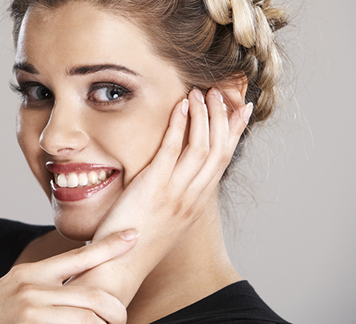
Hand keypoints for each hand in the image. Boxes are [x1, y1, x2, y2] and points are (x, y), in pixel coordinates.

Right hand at [0, 231, 138, 323]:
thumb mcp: (17, 288)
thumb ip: (47, 284)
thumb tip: (83, 286)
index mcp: (33, 274)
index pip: (80, 255)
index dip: (111, 246)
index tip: (134, 236)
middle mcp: (34, 290)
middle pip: (95, 296)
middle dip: (115, 311)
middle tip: (118, 318)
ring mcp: (33, 314)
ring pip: (89, 320)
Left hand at [93, 87, 250, 243]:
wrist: (120, 267)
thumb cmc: (134, 245)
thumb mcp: (162, 220)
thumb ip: (171, 198)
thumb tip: (169, 179)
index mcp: (195, 204)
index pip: (223, 161)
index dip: (234, 133)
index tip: (241, 110)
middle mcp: (192, 197)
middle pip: (219, 150)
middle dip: (223, 118)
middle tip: (223, 94)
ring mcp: (175, 192)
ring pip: (201, 146)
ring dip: (204, 116)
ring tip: (201, 93)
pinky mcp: (154, 187)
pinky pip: (172, 149)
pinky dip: (180, 124)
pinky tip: (181, 105)